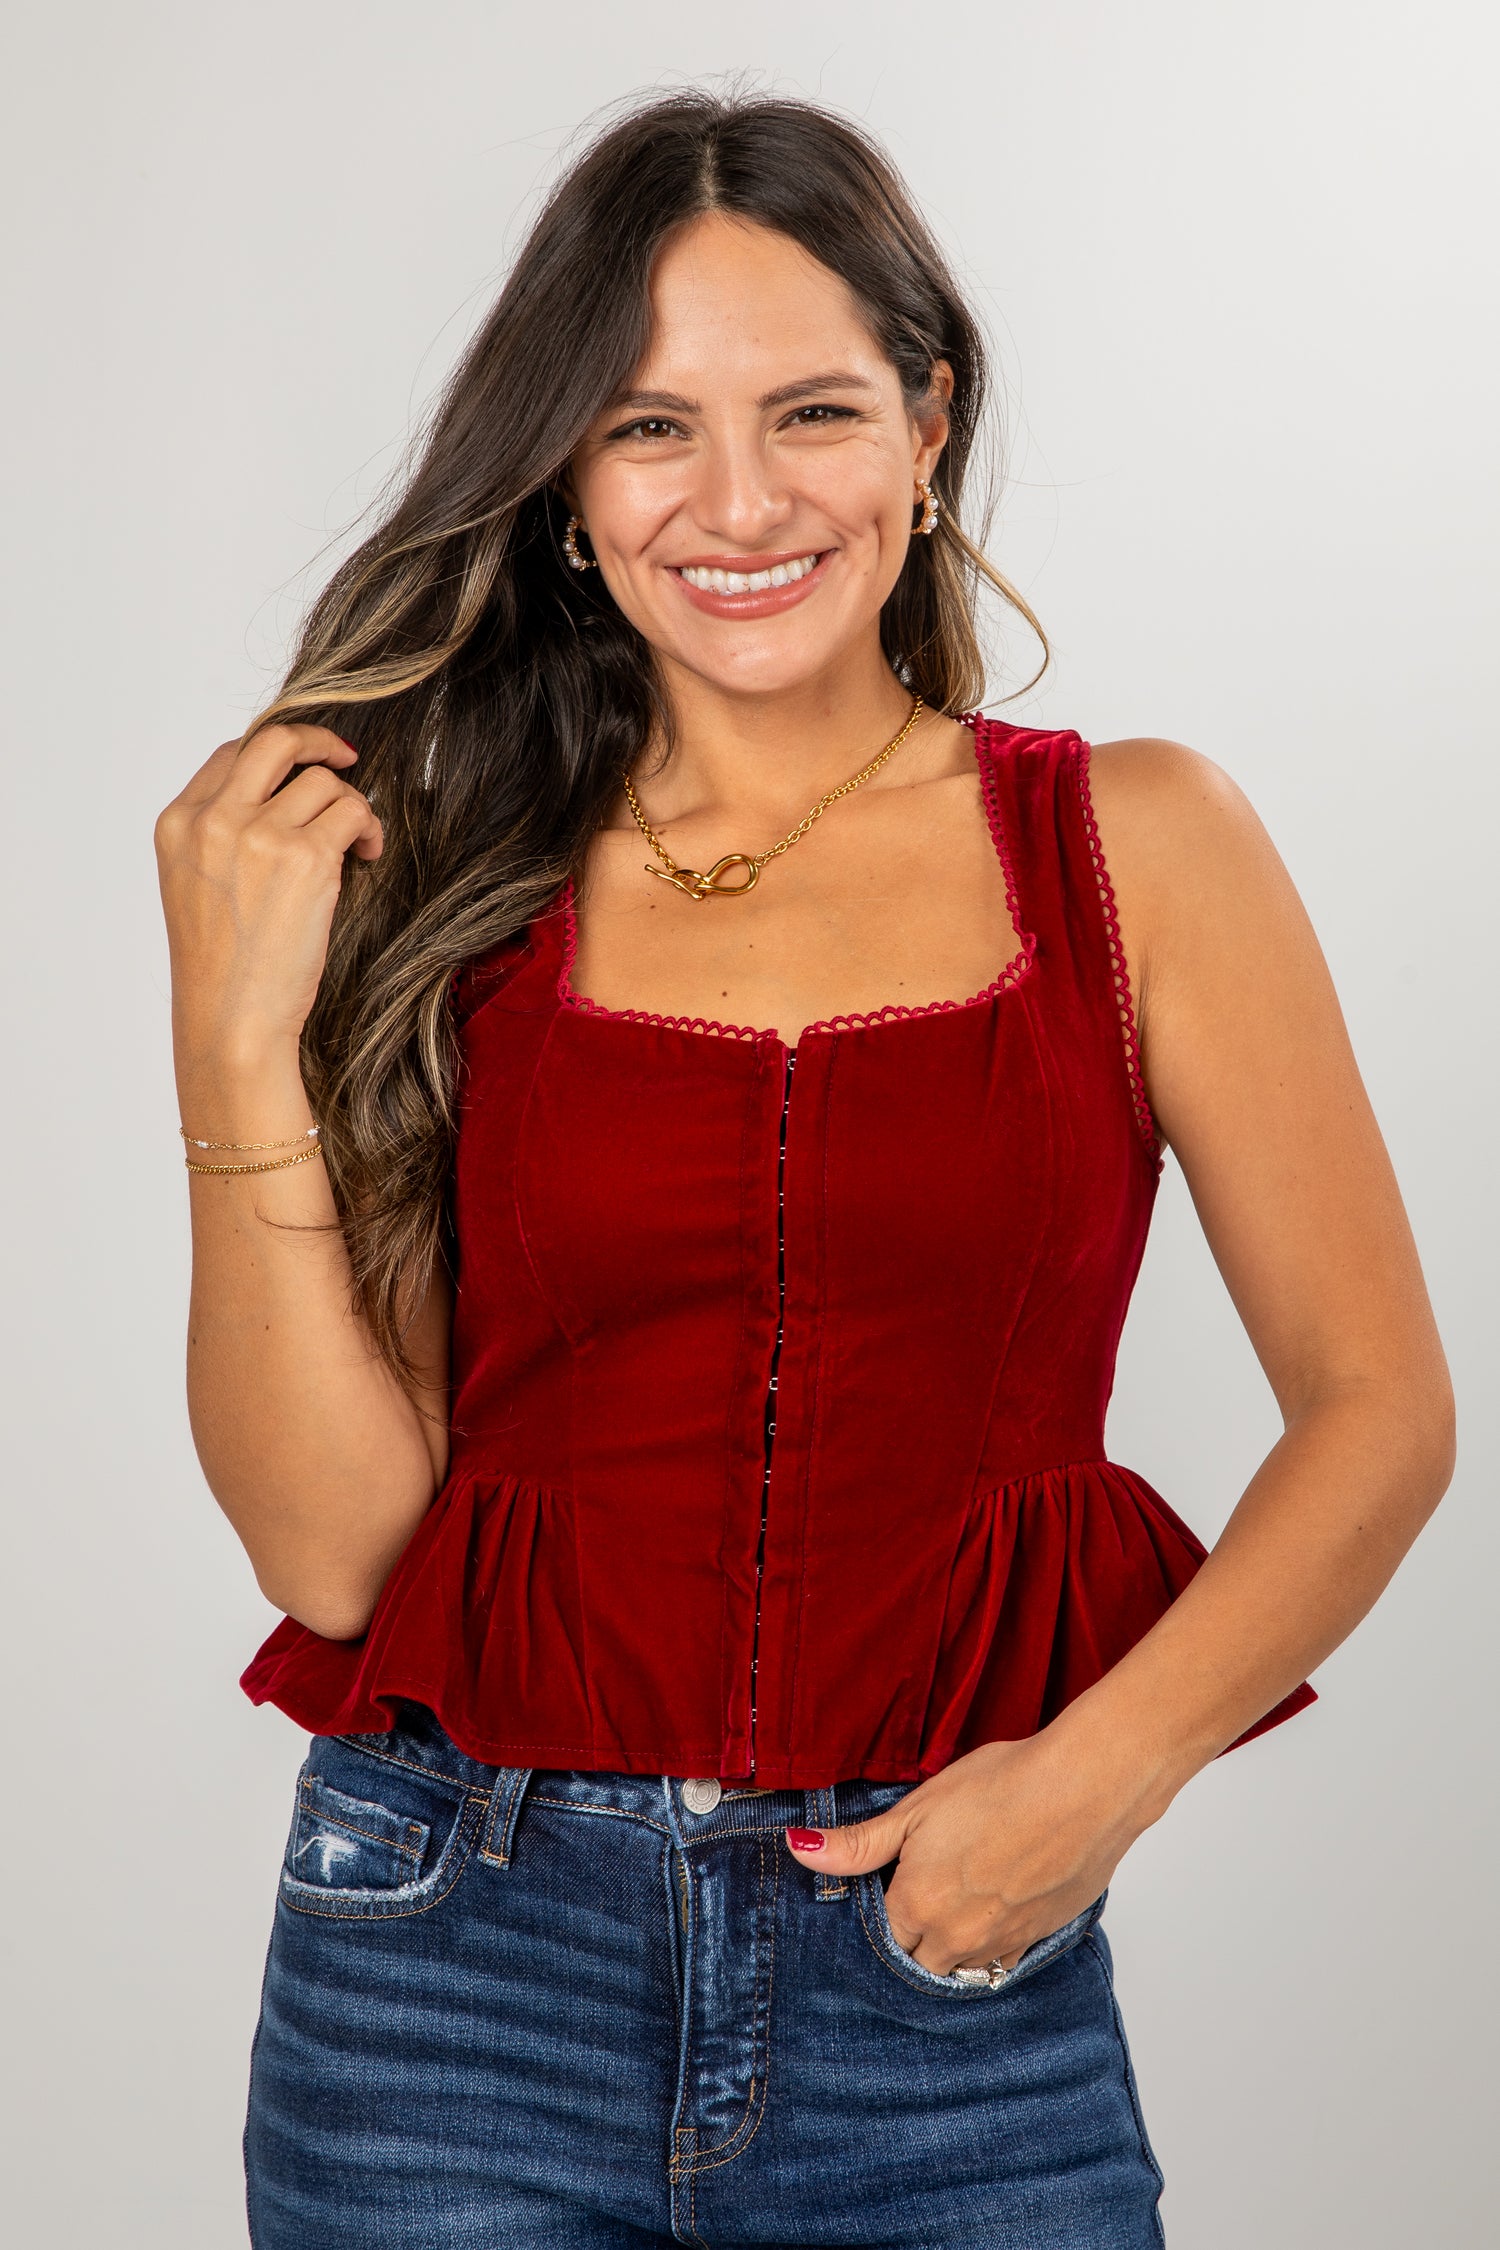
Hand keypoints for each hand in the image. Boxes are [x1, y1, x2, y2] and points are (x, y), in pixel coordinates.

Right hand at [154, 723, 382, 1059]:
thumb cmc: (221, 969)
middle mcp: (214, 819)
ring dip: (351, 805)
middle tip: (346, 757)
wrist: (231, 1018)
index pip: (231, 755)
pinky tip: (369, 854)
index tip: (302, 767)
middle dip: (318, 741)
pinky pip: (353, 813)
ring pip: (323, 782)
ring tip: (357, 842)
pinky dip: (369, 827)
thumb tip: (282, 800)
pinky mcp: (306, 857)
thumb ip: (221, 837)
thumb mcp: (195, 887)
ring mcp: (259, 834)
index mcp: (178, 823)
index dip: (275, 756)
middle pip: (275, 741)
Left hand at [786, 1730, 1152, 1975]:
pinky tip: (997, 1903)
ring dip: (951, 1943)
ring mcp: (1002, 1944)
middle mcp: (956, 1938)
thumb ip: (858, 1843)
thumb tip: (798, 1848)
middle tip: (925, 1888)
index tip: (893, 1881)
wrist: (1086, 1787)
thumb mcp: (918, 1807)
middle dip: (914, 1934)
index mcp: (917, 1906)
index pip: (881, 1934)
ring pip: (960, 1965)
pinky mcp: (1040, 1938)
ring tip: (960, 1894)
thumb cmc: (1003, 1785)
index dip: (884, 1907)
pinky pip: (1002, 1959)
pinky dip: (992, 1942)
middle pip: (917, 1959)